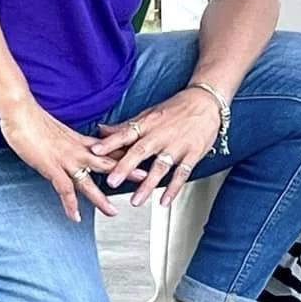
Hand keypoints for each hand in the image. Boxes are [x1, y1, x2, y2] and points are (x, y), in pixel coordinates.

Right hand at [0, 102, 135, 221]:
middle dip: (126, 171)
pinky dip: (70, 205)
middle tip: (145, 177)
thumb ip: (66, 140)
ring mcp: (66, 159)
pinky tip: (75, 217)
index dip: (123, 154)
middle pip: (107, 163)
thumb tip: (71, 145)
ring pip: (89, 181)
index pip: (107, 148)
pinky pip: (65, 189)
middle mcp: (77, 150)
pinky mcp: (52, 167)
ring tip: (113, 212)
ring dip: (101, 198)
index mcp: (79, 140)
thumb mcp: (55, 130)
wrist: (20, 112)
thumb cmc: (33, 119)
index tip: (139, 158)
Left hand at [93, 86, 222, 207]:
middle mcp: (161, 135)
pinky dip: (173, 188)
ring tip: (136, 200)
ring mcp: (178, 145)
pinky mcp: (193, 153)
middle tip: (112, 181)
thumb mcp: (149, 114)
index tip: (95, 151)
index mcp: (148, 124)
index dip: (110, 142)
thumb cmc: (176, 108)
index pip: (126, 133)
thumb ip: (126, 126)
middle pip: (141, 151)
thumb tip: (101, 130)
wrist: (206, 101)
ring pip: (161, 166)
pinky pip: (182, 173)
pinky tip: (164, 200)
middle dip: (125, 167)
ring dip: (148, 184)